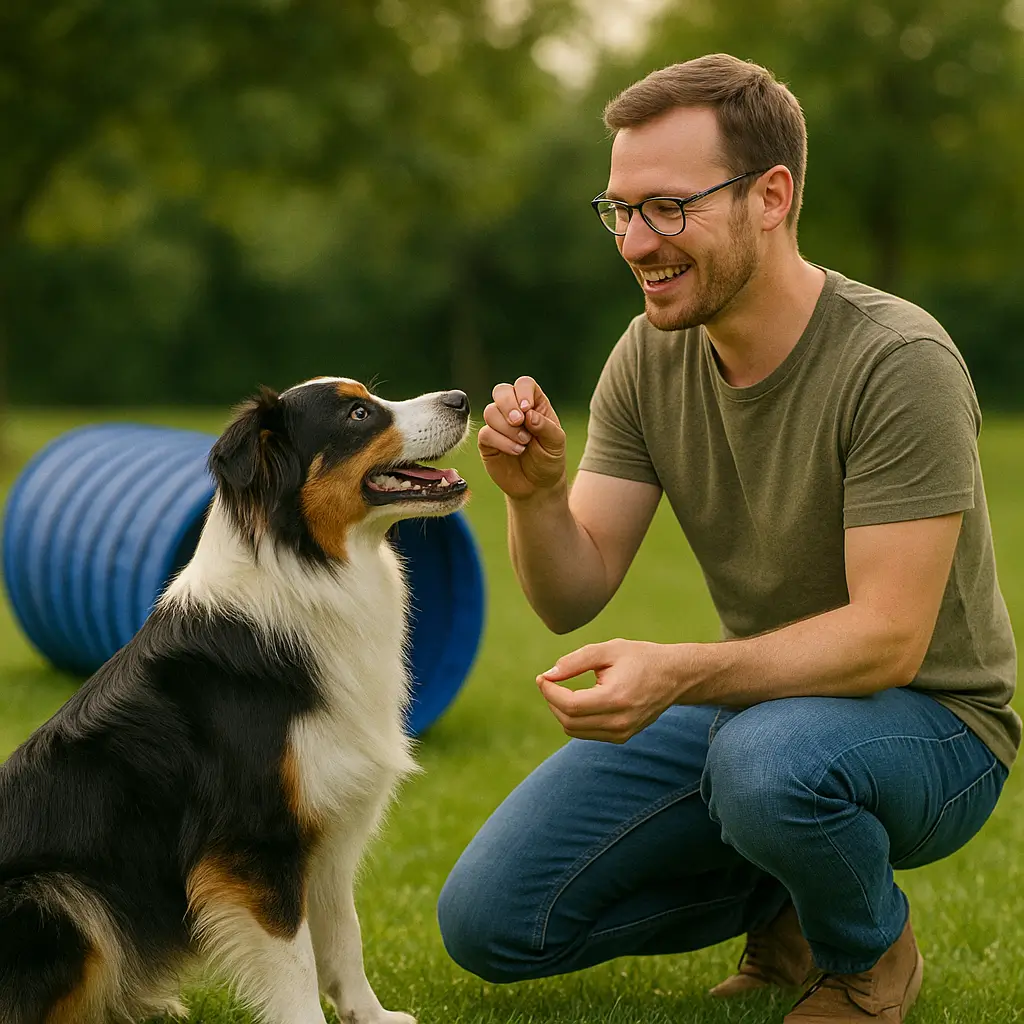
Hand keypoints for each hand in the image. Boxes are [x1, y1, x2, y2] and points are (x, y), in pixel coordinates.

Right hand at [478, 376, 566, 500]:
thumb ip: (546, 427)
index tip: (528, 409)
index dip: (523, 392)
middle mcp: (514, 410)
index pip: (524, 384)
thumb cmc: (549, 460)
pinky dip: (501, 441)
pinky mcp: (487, 442)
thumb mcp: (556, 443)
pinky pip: (485, 433)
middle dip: (508, 405)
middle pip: (501, 391)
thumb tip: (528, 414)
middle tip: (519, 421)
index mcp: (533, 404)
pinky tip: (516, 450)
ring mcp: (499, 425)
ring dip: (507, 428)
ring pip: (490, 411)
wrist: (537, 486)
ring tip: (524, 443)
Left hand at [536, 639, 691, 742]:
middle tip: (550, 680)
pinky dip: (575, 718)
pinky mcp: (622, 737)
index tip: (543, 677)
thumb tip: (548, 675)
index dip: (550, 692)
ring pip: (574, 730)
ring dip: (561, 711)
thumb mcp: (608, 650)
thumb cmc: (640, 658)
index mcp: (617, 698)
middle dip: (552, 701)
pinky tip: (578, 699)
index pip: (571, 705)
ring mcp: (622, 733)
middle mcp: (620, 721)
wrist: (674, 676)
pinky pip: (586, 733)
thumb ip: (576, 661)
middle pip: (569, 721)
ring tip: (562, 689)